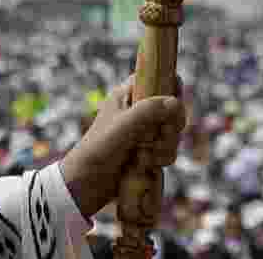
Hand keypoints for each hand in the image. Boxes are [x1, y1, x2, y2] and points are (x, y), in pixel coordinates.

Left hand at [60, 75, 186, 218]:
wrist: (85, 184)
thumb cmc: (100, 148)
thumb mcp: (124, 125)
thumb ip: (150, 110)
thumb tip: (176, 103)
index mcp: (128, 95)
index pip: (156, 78)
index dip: (170, 87)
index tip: (174, 102)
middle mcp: (138, 111)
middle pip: (172, 109)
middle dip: (170, 127)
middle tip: (160, 135)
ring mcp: (144, 133)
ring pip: (173, 133)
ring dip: (164, 147)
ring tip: (143, 156)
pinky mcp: (148, 153)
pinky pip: (168, 152)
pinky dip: (160, 159)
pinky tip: (143, 165)